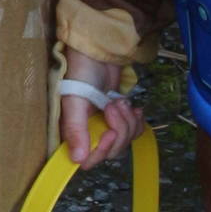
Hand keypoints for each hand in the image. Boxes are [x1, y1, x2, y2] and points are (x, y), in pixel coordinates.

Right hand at [60, 49, 142, 167]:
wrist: (98, 51)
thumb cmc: (81, 73)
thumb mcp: (75, 101)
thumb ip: (76, 130)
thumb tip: (77, 161)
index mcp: (73, 132)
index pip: (89, 159)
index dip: (102, 150)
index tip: (110, 132)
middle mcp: (89, 133)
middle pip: (111, 151)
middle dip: (119, 129)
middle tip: (115, 105)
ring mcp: (105, 125)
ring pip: (125, 141)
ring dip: (128, 122)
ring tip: (121, 101)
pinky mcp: (120, 118)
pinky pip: (134, 131)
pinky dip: (137, 121)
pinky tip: (134, 108)